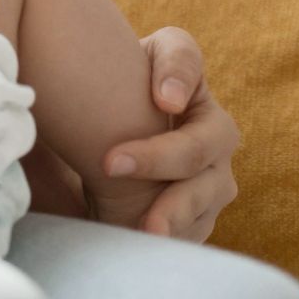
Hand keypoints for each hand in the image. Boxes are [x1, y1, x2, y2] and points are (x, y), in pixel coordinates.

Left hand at [99, 26, 239, 242]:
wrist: (107, 152)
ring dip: (176, 208)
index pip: (182, 57)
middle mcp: (210, 126)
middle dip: (161, 156)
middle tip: (111, 165)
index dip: (176, 74)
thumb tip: (105, 95)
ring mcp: (213, 174)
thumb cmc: (99, 104)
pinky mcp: (201, 214)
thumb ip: (86, 63)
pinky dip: (173, 235)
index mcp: (182, 77)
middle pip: (203, 139)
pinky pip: (196, 228)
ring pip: (207, 190)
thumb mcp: (91, 75)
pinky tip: (144, 240)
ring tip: (147, 227)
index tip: (161, 98)